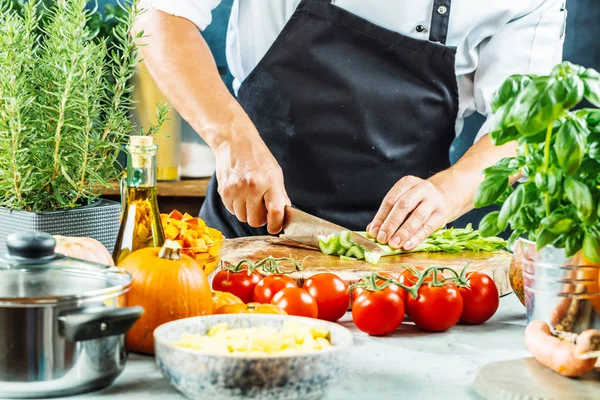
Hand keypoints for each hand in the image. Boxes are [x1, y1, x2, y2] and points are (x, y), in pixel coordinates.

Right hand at [214, 119, 289, 233]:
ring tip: (249, 197)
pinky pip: (231, 210)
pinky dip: (236, 206)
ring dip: (247, 212)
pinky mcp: (224, 191)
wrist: (235, 142)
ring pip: (242, 217)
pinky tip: (240, 193)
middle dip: (259, 218)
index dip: (276, 225)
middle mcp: (253, 187)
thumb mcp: (275, 172)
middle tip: (261, 208)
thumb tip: (283, 214)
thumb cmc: (257, 157)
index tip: (275, 227)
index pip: (275, 212)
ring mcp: (236, 189)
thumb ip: (280, 195)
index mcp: (270, 182)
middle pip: (255, 220)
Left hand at [367, 176, 449, 250]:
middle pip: (403, 206)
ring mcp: (433, 200)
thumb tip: (372, 231)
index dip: (380, 217)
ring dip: (403, 232)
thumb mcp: (402, 201)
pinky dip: (416, 238)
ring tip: (394, 244)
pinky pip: (427, 227)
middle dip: (391, 224)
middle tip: (382, 239)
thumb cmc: (416, 202)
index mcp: (407, 182)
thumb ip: (387, 214)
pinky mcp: (441, 214)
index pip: (390, 200)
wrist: (443, 197)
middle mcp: (421, 188)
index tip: (373, 232)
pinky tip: (407, 246)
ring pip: (417, 217)